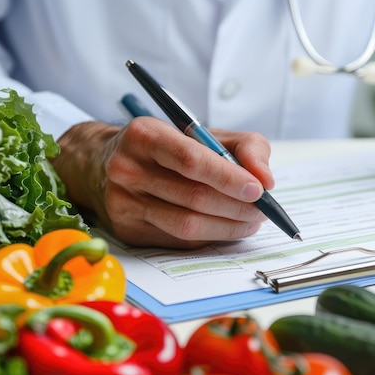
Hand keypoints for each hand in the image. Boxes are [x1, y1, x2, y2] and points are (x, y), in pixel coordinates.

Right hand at [52, 118, 272, 248]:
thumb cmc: (171, 147)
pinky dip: (210, 236)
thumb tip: (265, 180)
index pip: (190, 159)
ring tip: (250, 221)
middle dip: (237, 207)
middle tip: (263, 210)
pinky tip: (225, 227)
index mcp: (145, 134)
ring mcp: (123, 202)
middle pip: (193, 197)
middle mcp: (127, 168)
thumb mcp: (208, 134)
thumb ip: (246, 147)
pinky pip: (179, 240)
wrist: (108, 164)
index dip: (228, 177)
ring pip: (187, 225)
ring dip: (228, 227)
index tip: (258, 190)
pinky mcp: (127, 230)